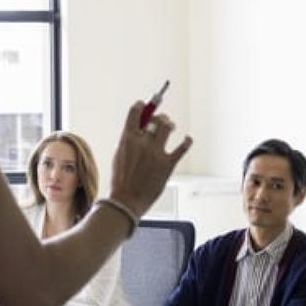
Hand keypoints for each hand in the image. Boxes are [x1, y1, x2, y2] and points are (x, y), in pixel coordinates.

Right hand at [107, 102, 193, 217]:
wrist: (127, 201)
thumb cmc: (121, 181)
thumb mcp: (118, 156)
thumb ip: (128, 141)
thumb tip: (139, 129)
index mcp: (127, 140)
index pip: (135, 114)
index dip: (140, 106)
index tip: (143, 104)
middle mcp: (143, 143)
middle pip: (155, 119)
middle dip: (158, 117)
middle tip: (160, 120)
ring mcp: (156, 153)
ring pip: (167, 128)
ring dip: (169, 124)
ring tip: (170, 126)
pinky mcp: (168, 164)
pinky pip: (182, 148)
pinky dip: (186, 141)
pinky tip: (187, 139)